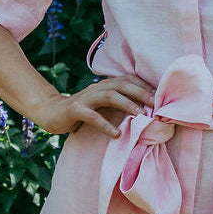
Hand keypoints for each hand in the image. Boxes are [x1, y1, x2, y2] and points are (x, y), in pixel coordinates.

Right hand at [31, 75, 154, 137]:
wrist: (51, 112)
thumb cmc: (82, 111)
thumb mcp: (102, 105)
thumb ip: (118, 103)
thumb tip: (145, 110)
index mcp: (105, 85)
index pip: (128, 79)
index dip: (145, 86)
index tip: (161, 96)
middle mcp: (97, 88)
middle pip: (122, 85)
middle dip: (141, 93)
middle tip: (156, 105)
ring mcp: (86, 98)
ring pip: (110, 96)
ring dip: (128, 105)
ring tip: (141, 116)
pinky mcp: (76, 110)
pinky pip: (92, 116)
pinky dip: (106, 125)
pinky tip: (116, 134)